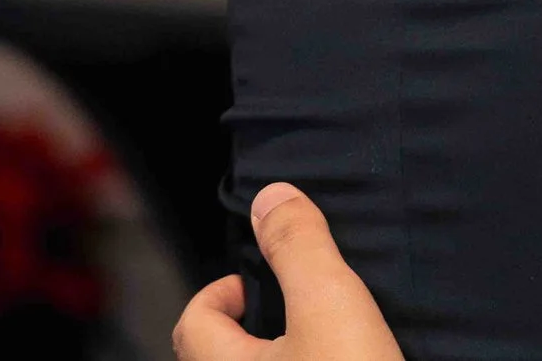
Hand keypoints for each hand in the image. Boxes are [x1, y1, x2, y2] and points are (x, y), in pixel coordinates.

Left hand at [173, 184, 402, 360]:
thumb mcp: (328, 303)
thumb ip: (298, 248)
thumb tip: (270, 196)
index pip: (193, 324)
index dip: (221, 291)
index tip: (262, 280)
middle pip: (223, 354)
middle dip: (251, 324)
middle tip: (296, 304)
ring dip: (283, 349)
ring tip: (325, 332)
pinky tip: (347, 357)